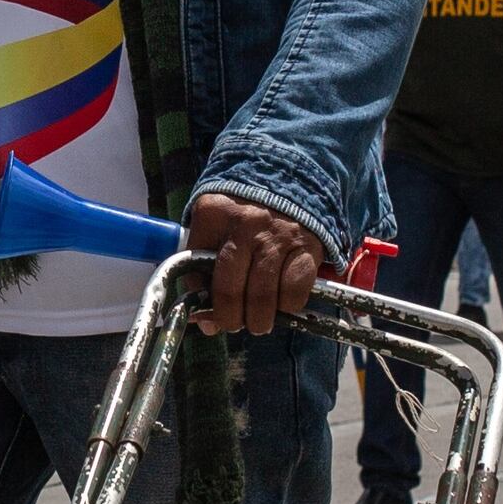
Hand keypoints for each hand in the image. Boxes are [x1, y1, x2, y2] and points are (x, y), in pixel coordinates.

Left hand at [187, 191, 325, 336]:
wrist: (290, 179)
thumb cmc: (243, 213)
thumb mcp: (215, 228)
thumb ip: (202, 270)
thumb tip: (206, 324)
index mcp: (213, 215)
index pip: (195, 270)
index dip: (201, 300)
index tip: (207, 313)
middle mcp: (244, 223)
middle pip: (229, 289)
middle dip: (231, 319)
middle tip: (236, 324)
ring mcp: (277, 234)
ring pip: (262, 295)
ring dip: (259, 320)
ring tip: (259, 322)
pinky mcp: (307, 245)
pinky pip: (294, 289)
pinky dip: (288, 305)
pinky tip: (283, 302)